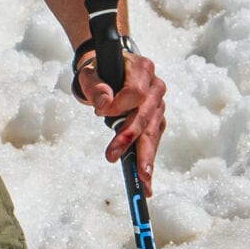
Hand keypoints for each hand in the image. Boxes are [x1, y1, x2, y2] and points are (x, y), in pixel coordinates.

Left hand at [75, 47, 166, 194]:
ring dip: (144, 156)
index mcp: (142, 68)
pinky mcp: (157, 120)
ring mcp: (158, 105)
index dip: (119, 104)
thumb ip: (95, 85)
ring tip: (142, 179)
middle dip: (131, 138)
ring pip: (152, 132)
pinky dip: (147, 160)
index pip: (135, 91)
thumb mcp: (91, 73)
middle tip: (115, 156)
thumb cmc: (100, 72)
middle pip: (146, 115)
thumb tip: (104, 102)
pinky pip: (152, 141)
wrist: (110, 72)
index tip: (99, 112)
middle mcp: (156, 87)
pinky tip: (146, 180)